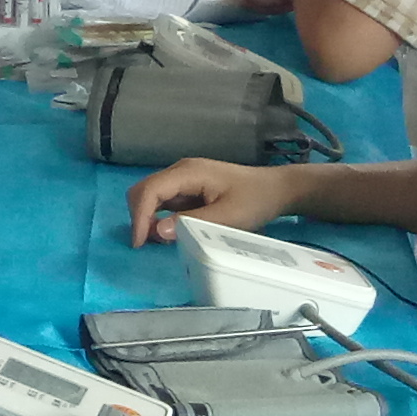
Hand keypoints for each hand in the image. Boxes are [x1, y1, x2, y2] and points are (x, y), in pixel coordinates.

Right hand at [125, 157, 298, 246]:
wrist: (277, 189)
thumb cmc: (255, 200)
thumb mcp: (227, 216)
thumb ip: (191, 222)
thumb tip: (157, 231)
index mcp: (188, 172)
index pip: (150, 190)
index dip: (139, 216)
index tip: (140, 243)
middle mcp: (181, 171)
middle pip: (144, 190)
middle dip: (140, 217)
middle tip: (149, 244)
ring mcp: (184, 178)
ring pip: (151, 196)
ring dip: (149, 218)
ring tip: (162, 241)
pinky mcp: (188, 188)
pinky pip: (165, 201)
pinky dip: (160, 217)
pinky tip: (173, 232)